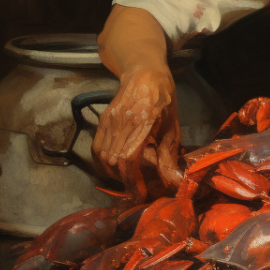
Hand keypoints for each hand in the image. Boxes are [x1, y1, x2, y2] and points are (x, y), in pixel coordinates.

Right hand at [92, 66, 182, 198]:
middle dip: (124, 181)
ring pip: (103, 156)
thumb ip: (169, 156)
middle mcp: (122, 122)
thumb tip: (172, 182)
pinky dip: (103, 162)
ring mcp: (109, 120)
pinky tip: (115, 167)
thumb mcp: (172, 127)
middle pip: (114, 161)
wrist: (145, 74)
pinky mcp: (102, 120)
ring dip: (113, 173)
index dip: (132, 182)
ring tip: (128, 179)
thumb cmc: (164, 100)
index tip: (138, 195)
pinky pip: (96, 147)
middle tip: (136, 189)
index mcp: (143, 123)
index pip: (128, 159)